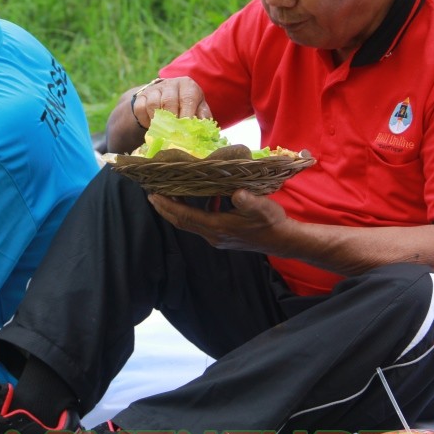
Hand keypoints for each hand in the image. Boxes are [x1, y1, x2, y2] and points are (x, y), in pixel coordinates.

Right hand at [131, 76, 211, 128]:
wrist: (166, 97)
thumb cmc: (187, 106)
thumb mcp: (198, 108)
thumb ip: (203, 117)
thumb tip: (203, 129)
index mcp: (187, 85)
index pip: (187, 98)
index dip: (187, 115)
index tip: (186, 131)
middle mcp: (171, 83)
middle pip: (169, 101)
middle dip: (172, 120)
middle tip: (174, 134)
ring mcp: (154, 89)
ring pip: (153, 104)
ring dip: (158, 120)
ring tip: (163, 131)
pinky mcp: (141, 96)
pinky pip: (140, 108)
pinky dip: (145, 120)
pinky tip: (152, 126)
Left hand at [148, 189, 290, 254]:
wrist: (282, 239)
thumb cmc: (271, 222)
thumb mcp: (262, 207)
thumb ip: (248, 200)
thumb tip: (237, 193)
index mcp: (217, 227)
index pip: (185, 216)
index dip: (168, 206)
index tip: (153, 195)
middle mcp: (212, 235)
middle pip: (181, 221)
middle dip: (165, 208)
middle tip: (151, 194)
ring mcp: (216, 237)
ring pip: (189, 223)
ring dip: (176, 210)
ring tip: (167, 194)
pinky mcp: (221, 235)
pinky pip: (200, 222)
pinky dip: (192, 211)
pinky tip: (197, 198)